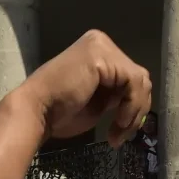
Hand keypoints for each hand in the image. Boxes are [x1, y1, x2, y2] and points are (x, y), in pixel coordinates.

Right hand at [16, 30, 151, 147]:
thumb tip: (140, 104)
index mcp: (99, 52)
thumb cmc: (61, 113)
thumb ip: (117, 95)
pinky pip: (133, 82)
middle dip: (136, 111)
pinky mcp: (100, 55)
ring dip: (133, 113)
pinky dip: (130, 107)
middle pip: (140, 78)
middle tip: (120, 135)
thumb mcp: (99, 101)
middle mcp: (101, 42)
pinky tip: (117, 122)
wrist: (37, 113)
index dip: (135, 107)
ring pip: (140, 81)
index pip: (132, 77)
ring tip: (117, 132)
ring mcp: (101, 46)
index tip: (121, 131)